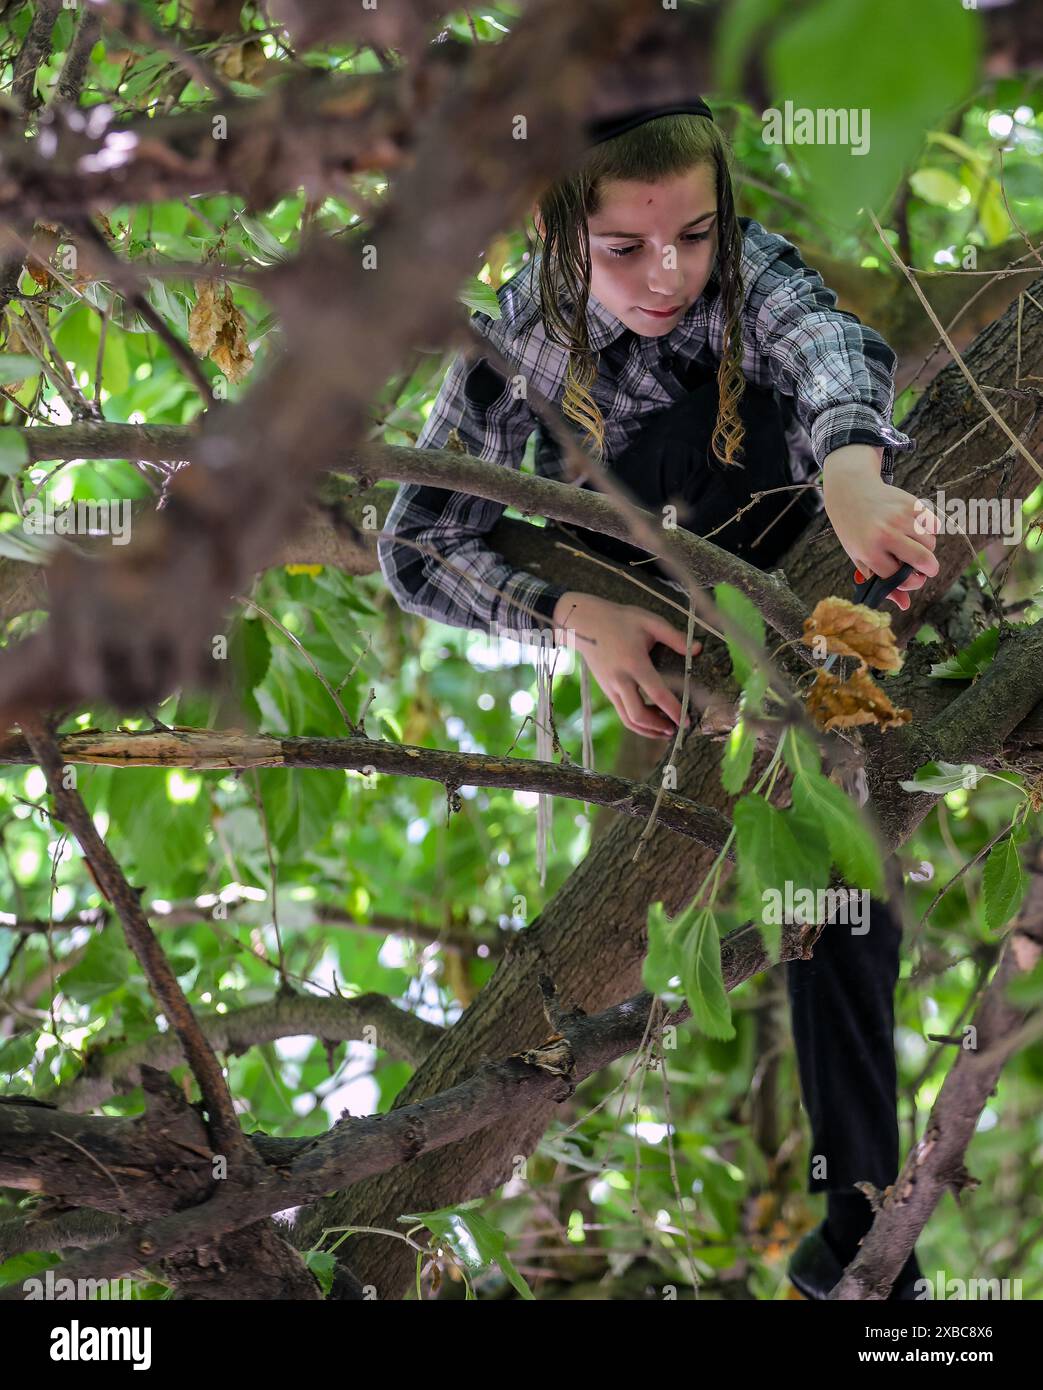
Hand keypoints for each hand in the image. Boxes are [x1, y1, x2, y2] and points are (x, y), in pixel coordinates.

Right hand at [552, 590, 699, 737]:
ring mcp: (610, 688)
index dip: (673, 710)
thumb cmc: (619, 620)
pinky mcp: (607, 690)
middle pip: (638, 715)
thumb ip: (674, 637)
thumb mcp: (649, 621)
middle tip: (677, 728)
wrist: (584, 623)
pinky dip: (638, 721)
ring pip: (628, 719)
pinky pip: (622, 713)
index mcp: (634, 663)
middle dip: (658, 727)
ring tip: (665, 730)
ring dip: (647, 729)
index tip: (687, 720)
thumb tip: (698, 650)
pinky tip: (652, 718)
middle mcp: (620, 680)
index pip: (656, 693)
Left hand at [822, 450, 939, 610]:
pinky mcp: (912, 503)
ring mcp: (900, 517)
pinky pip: (934, 524)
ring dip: (927, 549)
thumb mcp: (860, 558)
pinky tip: (915, 529)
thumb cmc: (856, 531)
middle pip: (923, 560)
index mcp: (869, 551)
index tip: (910, 580)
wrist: (850, 491)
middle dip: (930, 570)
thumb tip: (906, 605)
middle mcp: (886, 533)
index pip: (900, 577)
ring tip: (913, 545)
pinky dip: (930, 531)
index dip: (908, 582)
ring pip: (931, 543)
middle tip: (927, 570)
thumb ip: (882, 582)